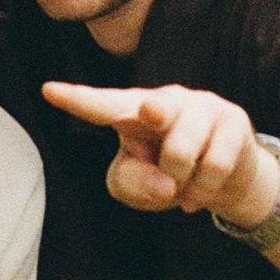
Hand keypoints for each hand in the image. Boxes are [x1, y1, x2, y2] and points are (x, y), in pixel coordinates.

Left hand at [41, 82, 279, 223]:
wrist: (225, 180)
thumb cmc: (168, 175)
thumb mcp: (136, 188)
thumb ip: (132, 184)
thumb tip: (165, 181)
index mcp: (131, 111)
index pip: (102, 105)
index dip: (76, 99)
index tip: (47, 90)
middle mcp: (164, 100)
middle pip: (152, 106)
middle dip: (150, 110)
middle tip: (149, 114)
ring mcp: (201, 106)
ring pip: (183, 152)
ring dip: (181, 182)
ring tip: (182, 184)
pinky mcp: (233, 121)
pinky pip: (214, 165)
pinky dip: (204, 189)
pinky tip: (201, 190)